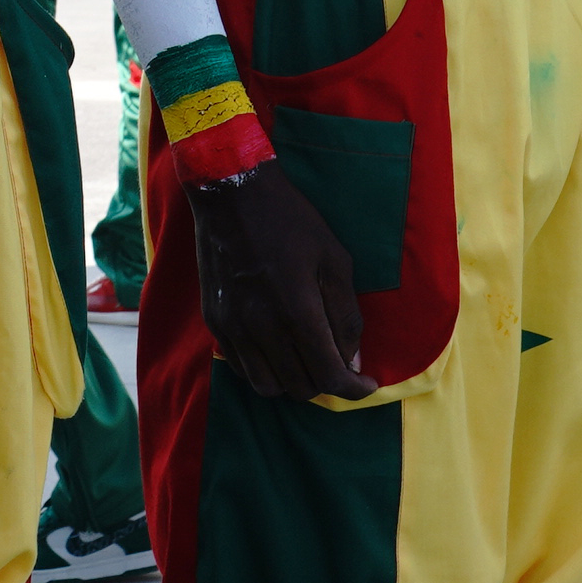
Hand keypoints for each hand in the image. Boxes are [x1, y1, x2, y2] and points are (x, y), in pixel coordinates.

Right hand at [187, 160, 372, 401]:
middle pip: (301, 387)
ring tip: (306, 360)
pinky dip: (264, 371)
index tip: (365, 382)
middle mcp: (262, 328)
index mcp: (298, 312)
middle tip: (337, 362)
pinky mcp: (215, 321)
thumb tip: (352, 359)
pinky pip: (241, 368)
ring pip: (268, 386)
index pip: (329, 376)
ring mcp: (234, 327)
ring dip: (294, 381)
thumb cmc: (291, 221)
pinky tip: (277, 351)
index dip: (354, 388)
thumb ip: (346, 315)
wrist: (232, 194)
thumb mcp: (335, 260)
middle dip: (327, 382)